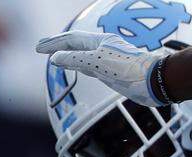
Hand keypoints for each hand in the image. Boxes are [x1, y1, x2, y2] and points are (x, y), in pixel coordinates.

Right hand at [36, 32, 165, 106]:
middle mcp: (103, 48)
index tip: (38, 48)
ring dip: (67, 54)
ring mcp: (107, 59)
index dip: (53, 43)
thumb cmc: (128, 70)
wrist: (153, 81)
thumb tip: (55, 58)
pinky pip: (90, 65)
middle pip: (75, 44)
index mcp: (99, 42)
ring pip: (82, 55)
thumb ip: (75, 60)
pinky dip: (78, 65)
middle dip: (57, 46)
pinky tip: (78, 68)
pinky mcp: (113, 71)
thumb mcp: (97, 63)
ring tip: (55, 56)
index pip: (71, 40)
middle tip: (41, 47)